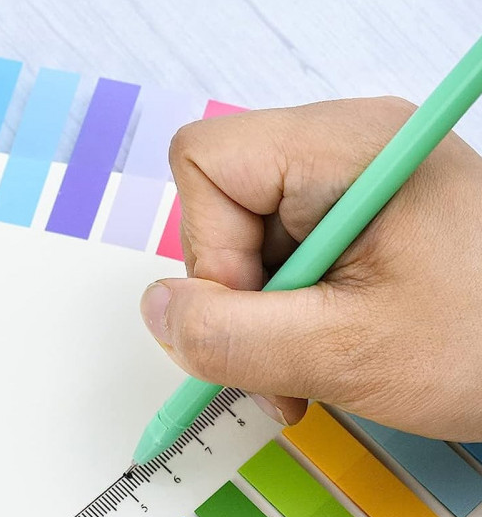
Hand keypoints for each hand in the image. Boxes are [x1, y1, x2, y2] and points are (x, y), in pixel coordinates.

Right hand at [142, 97, 481, 440]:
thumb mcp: (342, 352)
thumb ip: (228, 335)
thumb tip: (154, 308)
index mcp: (346, 147)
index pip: (207, 164)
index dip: (206, 250)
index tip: (252, 316)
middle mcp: (346, 148)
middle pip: (222, 207)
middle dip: (236, 299)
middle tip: (279, 364)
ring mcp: (355, 182)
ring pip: (248, 243)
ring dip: (261, 320)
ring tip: (309, 369)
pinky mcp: (362, 218)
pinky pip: (285, 258)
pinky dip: (287, 316)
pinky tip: (322, 352)